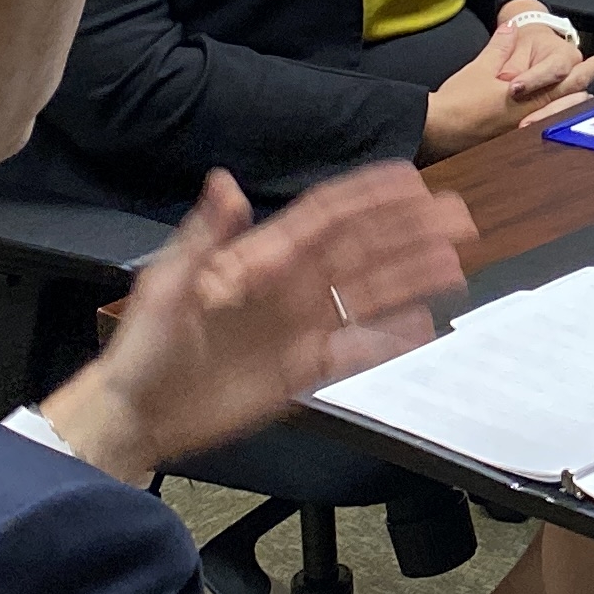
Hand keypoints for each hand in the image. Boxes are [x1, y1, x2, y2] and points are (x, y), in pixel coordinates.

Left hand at [36, 166, 474, 484]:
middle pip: (363, 251)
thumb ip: (204, 237)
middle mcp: (291, 286)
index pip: (327, 217)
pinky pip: (357, 349)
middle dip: (411, 231)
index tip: (411, 178)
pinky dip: (391, 338)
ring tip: (456, 264)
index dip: (369, 196)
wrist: (135, 414)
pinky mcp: (302, 369)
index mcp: (262, 259)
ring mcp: (301, 327)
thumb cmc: (144, 346)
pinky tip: (424, 327)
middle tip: (458, 217)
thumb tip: (226, 183)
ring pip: (370, 294)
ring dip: (413, 277)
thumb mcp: (168, 284)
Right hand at [425, 19, 593, 157]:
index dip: (582, 71)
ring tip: (583, 95)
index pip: (563, 83)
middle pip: (567, 103)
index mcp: (525, 99)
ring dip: (572, 105)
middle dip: (584, 88)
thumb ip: (500, 47)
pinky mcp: (512, 141)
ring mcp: (522, 132)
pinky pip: (542, 129)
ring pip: (558, 118)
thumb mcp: (480, 68)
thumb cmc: (457, 100)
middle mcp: (529, 118)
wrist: (436, 128)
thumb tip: (511, 27)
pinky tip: (556, 115)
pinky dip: (554, 119)